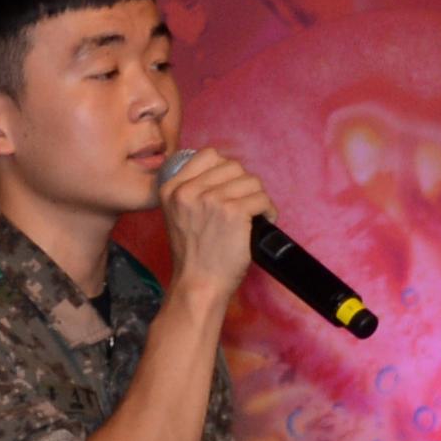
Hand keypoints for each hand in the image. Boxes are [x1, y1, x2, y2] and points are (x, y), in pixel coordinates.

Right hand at [157, 147, 272, 307]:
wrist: (198, 284)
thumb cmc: (193, 255)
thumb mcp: (178, 215)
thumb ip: (193, 191)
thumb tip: (226, 172)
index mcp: (172, 189)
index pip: (209, 155)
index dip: (225, 170)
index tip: (230, 188)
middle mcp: (188, 191)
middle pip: (233, 166)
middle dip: (244, 185)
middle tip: (244, 205)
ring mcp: (211, 200)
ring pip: (251, 181)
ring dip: (257, 198)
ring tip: (254, 215)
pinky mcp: (233, 212)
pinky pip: (262, 199)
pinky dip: (268, 211)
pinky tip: (263, 222)